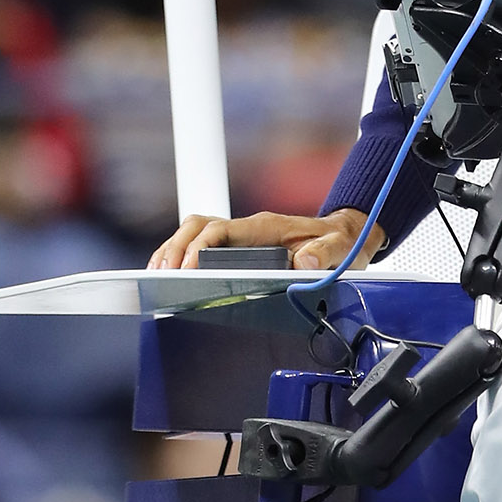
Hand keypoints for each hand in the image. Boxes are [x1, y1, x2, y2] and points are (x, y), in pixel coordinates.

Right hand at [146, 209, 370, 273]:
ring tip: (156, 275)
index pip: (221, 230)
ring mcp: (241, 237)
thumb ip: (325, 254)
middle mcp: (248, 229)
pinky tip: (171, 274)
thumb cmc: (341, 243)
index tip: (187, 268)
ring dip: (173, 250)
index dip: (200, 247)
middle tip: (162, 275)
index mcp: (266, 228)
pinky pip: (202, 245)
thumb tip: (303, 263)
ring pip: (194, 233)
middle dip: (175, 248)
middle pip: (197, 226)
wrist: (346, 234)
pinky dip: (182, 255)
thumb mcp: (341, 250)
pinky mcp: (239, 248)